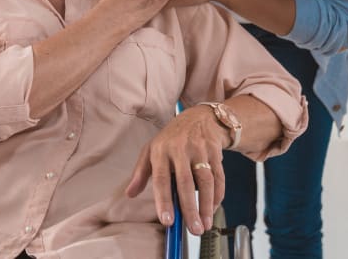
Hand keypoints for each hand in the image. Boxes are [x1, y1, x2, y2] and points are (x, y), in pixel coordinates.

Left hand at [125, 105, 228, 235]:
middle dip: (190, 209)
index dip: (164, 201)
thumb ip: (140, 173)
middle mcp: (180, 148)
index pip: (161, 178)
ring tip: (205, 224)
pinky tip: (213, 209)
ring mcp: (199, 149)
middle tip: (193, 230)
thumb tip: (129, 194)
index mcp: (161, 150)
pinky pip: (218, 176)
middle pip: (186, 182)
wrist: (199, 117)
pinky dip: (217, 195)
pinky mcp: (215, 151)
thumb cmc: (172, 138)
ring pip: (206, 180)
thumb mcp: (151, 149)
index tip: (168, 221)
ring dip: (207, 205)